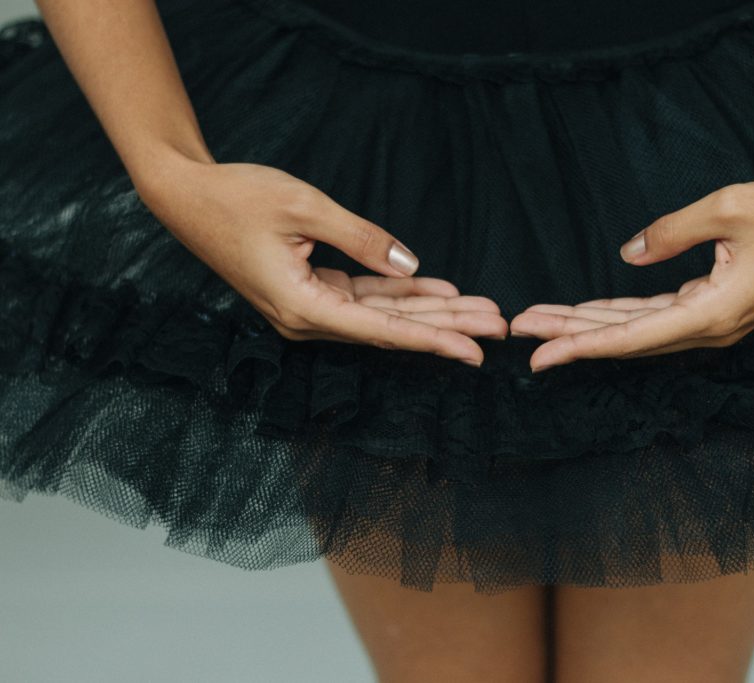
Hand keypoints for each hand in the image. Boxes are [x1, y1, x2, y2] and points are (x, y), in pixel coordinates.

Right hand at [135, 153, 507, 366]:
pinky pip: (366, 296)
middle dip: (448, 327)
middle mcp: (308, 320)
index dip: (435, 340)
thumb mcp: (305, 207)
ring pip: (384, 315)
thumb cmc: (237, 197)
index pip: (383, 332)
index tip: (476, 351)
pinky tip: (441, 292)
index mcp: (303, 308)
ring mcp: (310, 308)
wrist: (185, 196)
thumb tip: (411, 266)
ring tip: (482, 310)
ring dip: (432, 312)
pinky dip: (402, 294)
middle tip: (499, 327)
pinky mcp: (312, 291)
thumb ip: (361, 238)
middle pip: (392, 329)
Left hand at [509, 175, 753, 372]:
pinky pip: (659, 316)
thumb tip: (627, 253)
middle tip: (521, 331)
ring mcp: (715, 322)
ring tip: (543, 320)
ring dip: (592, 325)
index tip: (539, 355)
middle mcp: (711, 329)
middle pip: (626, 338)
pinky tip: (590, 312)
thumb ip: (672, 231)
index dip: (580, 346)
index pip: (631, 337)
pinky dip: (622, 314)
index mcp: (713, 314)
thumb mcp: (729, 207)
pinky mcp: (718, 307)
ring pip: (639, 329)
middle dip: (571, 334)